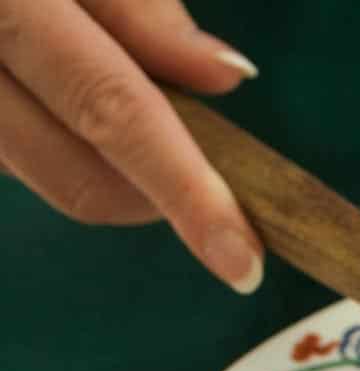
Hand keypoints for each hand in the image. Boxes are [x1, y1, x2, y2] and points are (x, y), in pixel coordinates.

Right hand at [0, 0, 262, 291]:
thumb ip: (138, 0)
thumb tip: (224, 76)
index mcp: (7, 3)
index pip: (109, 107)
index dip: (185, 191)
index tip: (243, 262)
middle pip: (77, 175)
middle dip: (153, 196)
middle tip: (202, 177)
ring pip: (42, 175)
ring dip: (102, 164)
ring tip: (118, 97)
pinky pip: (9, 153)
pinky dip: (52, 138)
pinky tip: (48, 84)